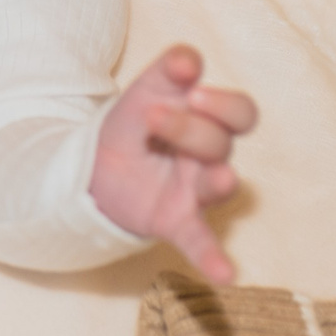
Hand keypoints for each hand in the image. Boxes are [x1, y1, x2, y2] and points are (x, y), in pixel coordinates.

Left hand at [90, 45, 257, 284]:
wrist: (95, 166)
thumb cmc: (133, 125)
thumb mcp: (145, 91)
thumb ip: (168, 70)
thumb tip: (188, 59)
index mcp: (209, 122)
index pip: (240, 112)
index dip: (221, 101)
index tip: (188, 84)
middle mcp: (211, 157)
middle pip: (223, 143)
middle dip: (193, 128)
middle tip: (154, 117)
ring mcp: (196, 191)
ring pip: (218, 184)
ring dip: (217, 179)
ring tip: (219, 178)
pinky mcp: (177, 221)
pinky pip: (200, 241)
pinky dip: (212, 258)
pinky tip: (226, 276)